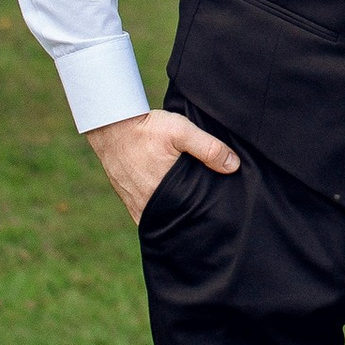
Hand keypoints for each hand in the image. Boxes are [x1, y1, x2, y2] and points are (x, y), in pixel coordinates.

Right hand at [86, 106, 238, 220]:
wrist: (110, 124)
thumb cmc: (146, 129)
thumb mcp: (181, 131)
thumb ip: (208, 148)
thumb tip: (233, 166)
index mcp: (164, 196)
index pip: (189, 218)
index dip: (204, 218)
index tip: (218, 215)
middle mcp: (148, 207)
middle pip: (177, 220)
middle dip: (191, 217)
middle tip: (210, 212)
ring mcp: (136, 205)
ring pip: (162, 218)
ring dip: (176, 214)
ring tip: (193, 207)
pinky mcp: (128, 200)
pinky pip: (148, 214)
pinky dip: (161, 211)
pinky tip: (173, 203)